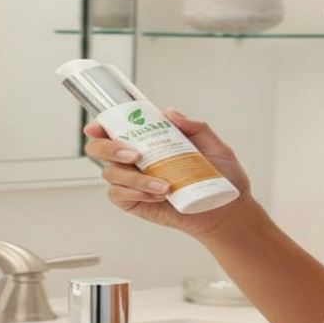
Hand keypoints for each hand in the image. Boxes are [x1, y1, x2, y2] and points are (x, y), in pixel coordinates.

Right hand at [83, 109, 250, 235]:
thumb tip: (170, 113)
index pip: (115, 129)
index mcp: (147, 141)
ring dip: (135, 179)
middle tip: (135, 155)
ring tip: (164, 186)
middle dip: (110, 149)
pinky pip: (119, 195)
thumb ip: (195, 127)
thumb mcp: (214, 147)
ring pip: (111, 174)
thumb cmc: (219, 177)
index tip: (97, 127)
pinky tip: (159, 196)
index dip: (100, 126)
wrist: (226, 209)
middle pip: (100, 149)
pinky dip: (137, 193)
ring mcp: (131, 182)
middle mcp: (133, 160)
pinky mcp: (133, 203)